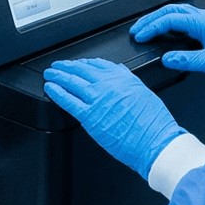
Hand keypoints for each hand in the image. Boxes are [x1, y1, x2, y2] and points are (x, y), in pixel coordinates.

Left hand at [43, 58, 184, 178]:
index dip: (83, 63)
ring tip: (49, 74)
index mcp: (122, 77)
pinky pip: (68, 101)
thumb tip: (120, 73)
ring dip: (57, 76)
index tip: (78, 64)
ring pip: (71, 82)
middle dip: (66, 67)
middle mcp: (108, 85)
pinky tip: (49, 88)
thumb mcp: (144, 92)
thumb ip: (128, 81)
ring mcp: (97, 99)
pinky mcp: (89, 116)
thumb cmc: (154, 123)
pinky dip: (56, 92)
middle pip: (81, 70)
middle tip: (57, 66)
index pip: (97, 64)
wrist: (155, 141)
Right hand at [130, 4, 204, 91]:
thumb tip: (166, 58)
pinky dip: (168, 24)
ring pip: (176, 13)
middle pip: (171, 11)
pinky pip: (182, 21)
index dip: (153, 26)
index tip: (141, 35)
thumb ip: (187, 60)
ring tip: (145, 28)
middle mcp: (204, 18)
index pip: (171, 19)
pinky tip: (163, 32)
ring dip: (159, 19)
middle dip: (151, 19)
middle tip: (137, 29)